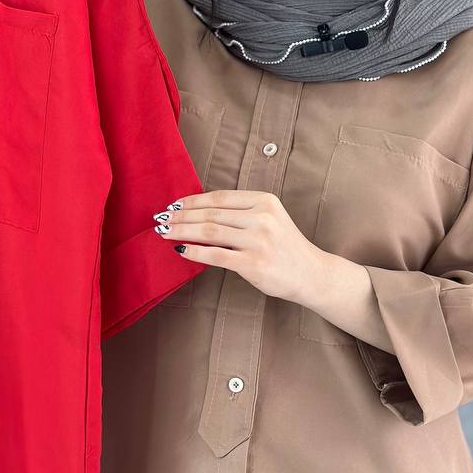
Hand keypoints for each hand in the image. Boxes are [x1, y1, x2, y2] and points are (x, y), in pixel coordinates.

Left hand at [153, 189, 326, 302]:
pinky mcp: (253, 263)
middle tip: (161, 220)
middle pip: (210, 214)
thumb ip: (239, 214)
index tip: (173, 205)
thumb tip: (196, 213)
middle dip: (181, 217)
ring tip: (164, 232)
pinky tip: (180, 250)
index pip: (219, 198)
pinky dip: (194, 252)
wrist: (312, 274)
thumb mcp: (268, 220)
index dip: (192, 201)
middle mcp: (262, 218)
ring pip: (209, 232)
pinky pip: (215, 255)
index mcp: (264, 201)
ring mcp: (258, 241)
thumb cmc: (285, 247)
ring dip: (182, 231)